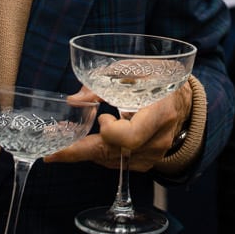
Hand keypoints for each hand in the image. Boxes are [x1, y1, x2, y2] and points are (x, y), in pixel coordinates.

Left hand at [46, 81, 191, 170]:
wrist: (183, 100)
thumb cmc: (159, 78)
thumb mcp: (136, 70)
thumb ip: (104, 81)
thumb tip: (74, 99)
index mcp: (161, 113)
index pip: (130, 137)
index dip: (110, 131)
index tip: (103, 117)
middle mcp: (159, 139)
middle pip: (114, 153)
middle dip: (79, 152)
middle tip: (51, 153)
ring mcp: (154, 154)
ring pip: (112, 160)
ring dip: (87, 151)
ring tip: (65, 140)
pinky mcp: (147, 162)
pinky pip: (117, 163)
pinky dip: (100, 154)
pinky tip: (89, 142)